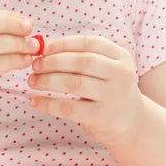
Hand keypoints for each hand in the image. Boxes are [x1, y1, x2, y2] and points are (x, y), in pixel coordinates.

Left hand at [27, 35, 143, 144]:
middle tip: (35, 65)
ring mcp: (112, 96)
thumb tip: (45, 48)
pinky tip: (35, 101)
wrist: (132, 122)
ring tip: (32, 81)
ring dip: (47, 80)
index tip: (44, 49)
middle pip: (81, 61)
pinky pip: (69, 108)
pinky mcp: (101, 117)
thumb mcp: (107, 67)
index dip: (63, 44)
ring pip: (73, 83)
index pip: (89, 43)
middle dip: (53, 61)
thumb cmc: (110, 88)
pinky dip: (48, 104)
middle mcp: (120, 74)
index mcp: (120, 56)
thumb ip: (84, 55)